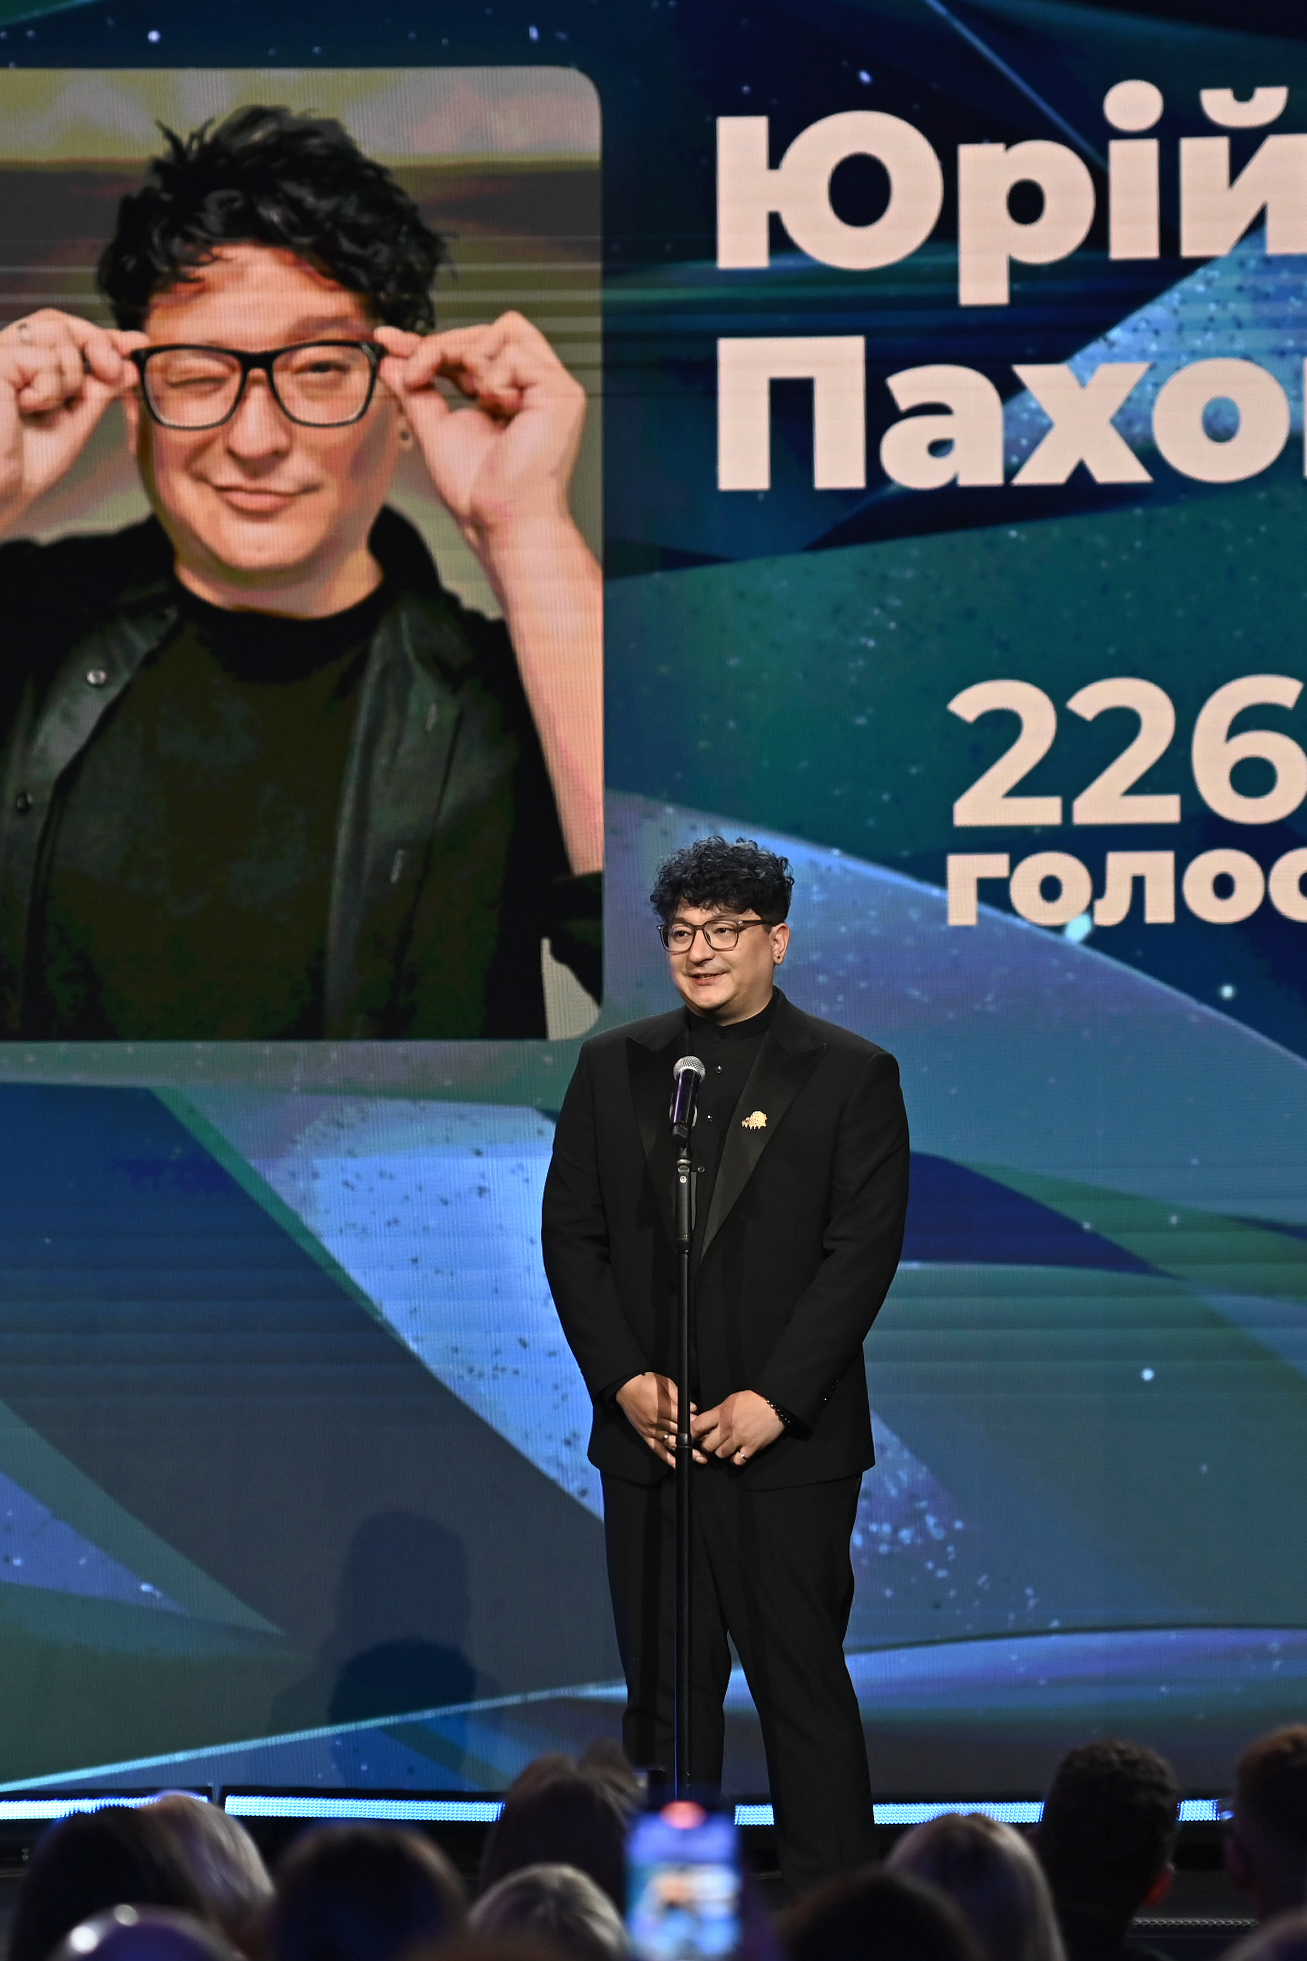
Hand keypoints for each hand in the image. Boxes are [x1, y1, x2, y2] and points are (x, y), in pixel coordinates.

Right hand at [0, 311, 146, 532]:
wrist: (1, 491)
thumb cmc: (26, 465)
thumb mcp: (76, 423)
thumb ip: (99, 392)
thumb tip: (128, 365)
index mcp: (25, 367)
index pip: (64, 332)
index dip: (103, 336)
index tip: (136, 345)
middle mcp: (9, 354)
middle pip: (61, 322)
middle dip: (98, 342)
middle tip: (113, 370)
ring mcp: (0, 355)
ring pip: (57, 333)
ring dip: (71, 375)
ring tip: (48, 407)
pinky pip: (42, 358)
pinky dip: (48, 389)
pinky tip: (25, 408)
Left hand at [375, 311, 585, 550]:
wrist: (500, 521)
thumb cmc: (479, 494)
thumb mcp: (434, 428)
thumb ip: (416, 390)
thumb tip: (391, 359)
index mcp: (507, 397)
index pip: (472, 349)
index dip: (432, 341)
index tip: (391, 339)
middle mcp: (532, 390)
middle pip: (488, 331)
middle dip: (443, 345)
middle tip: (416, 373)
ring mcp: (550, 390)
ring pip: (504, 331)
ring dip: (469, 359)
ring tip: (469, 398)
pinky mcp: (561, 394)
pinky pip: (517, 353)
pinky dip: (494, 376)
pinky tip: (495, 406)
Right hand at [615, 1372, 703, 1469]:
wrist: (626, 1386)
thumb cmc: (646, 1382)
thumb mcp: (666, 1383)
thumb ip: (680, 1397)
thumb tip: (693, 1408)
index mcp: (665, 1408)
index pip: (686, 1420)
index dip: (698, 1426)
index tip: (707, 1430)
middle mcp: (658, 1421)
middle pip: (681, 1433)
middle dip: (696, 1438)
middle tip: (709, 1444)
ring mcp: (651, 1430)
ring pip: (672, 1444)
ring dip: (687, 1451)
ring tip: (700, 1458)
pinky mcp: (644, 1435)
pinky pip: (657, 1450)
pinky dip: (667, 1458)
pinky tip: (677, 1463)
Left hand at [692, 1391, 784, 1466]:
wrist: (774, 1403)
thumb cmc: (753, 1399)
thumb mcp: (731, 1400)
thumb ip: (717, 1412)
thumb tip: (706, 1423)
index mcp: (721, 1413)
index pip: (697, 1426)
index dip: (693, 1433)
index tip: (694, 1435)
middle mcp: (728, 1427)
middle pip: (707, 1445)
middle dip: (707, 1445)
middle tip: (711, 1442)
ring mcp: (740, 1439)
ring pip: (720, 1454)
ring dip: (721, 1452)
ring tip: (725, 1446)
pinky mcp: (751, 1448)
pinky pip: (737, 1461)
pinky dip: (735, 1459)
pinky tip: (737, 1453)